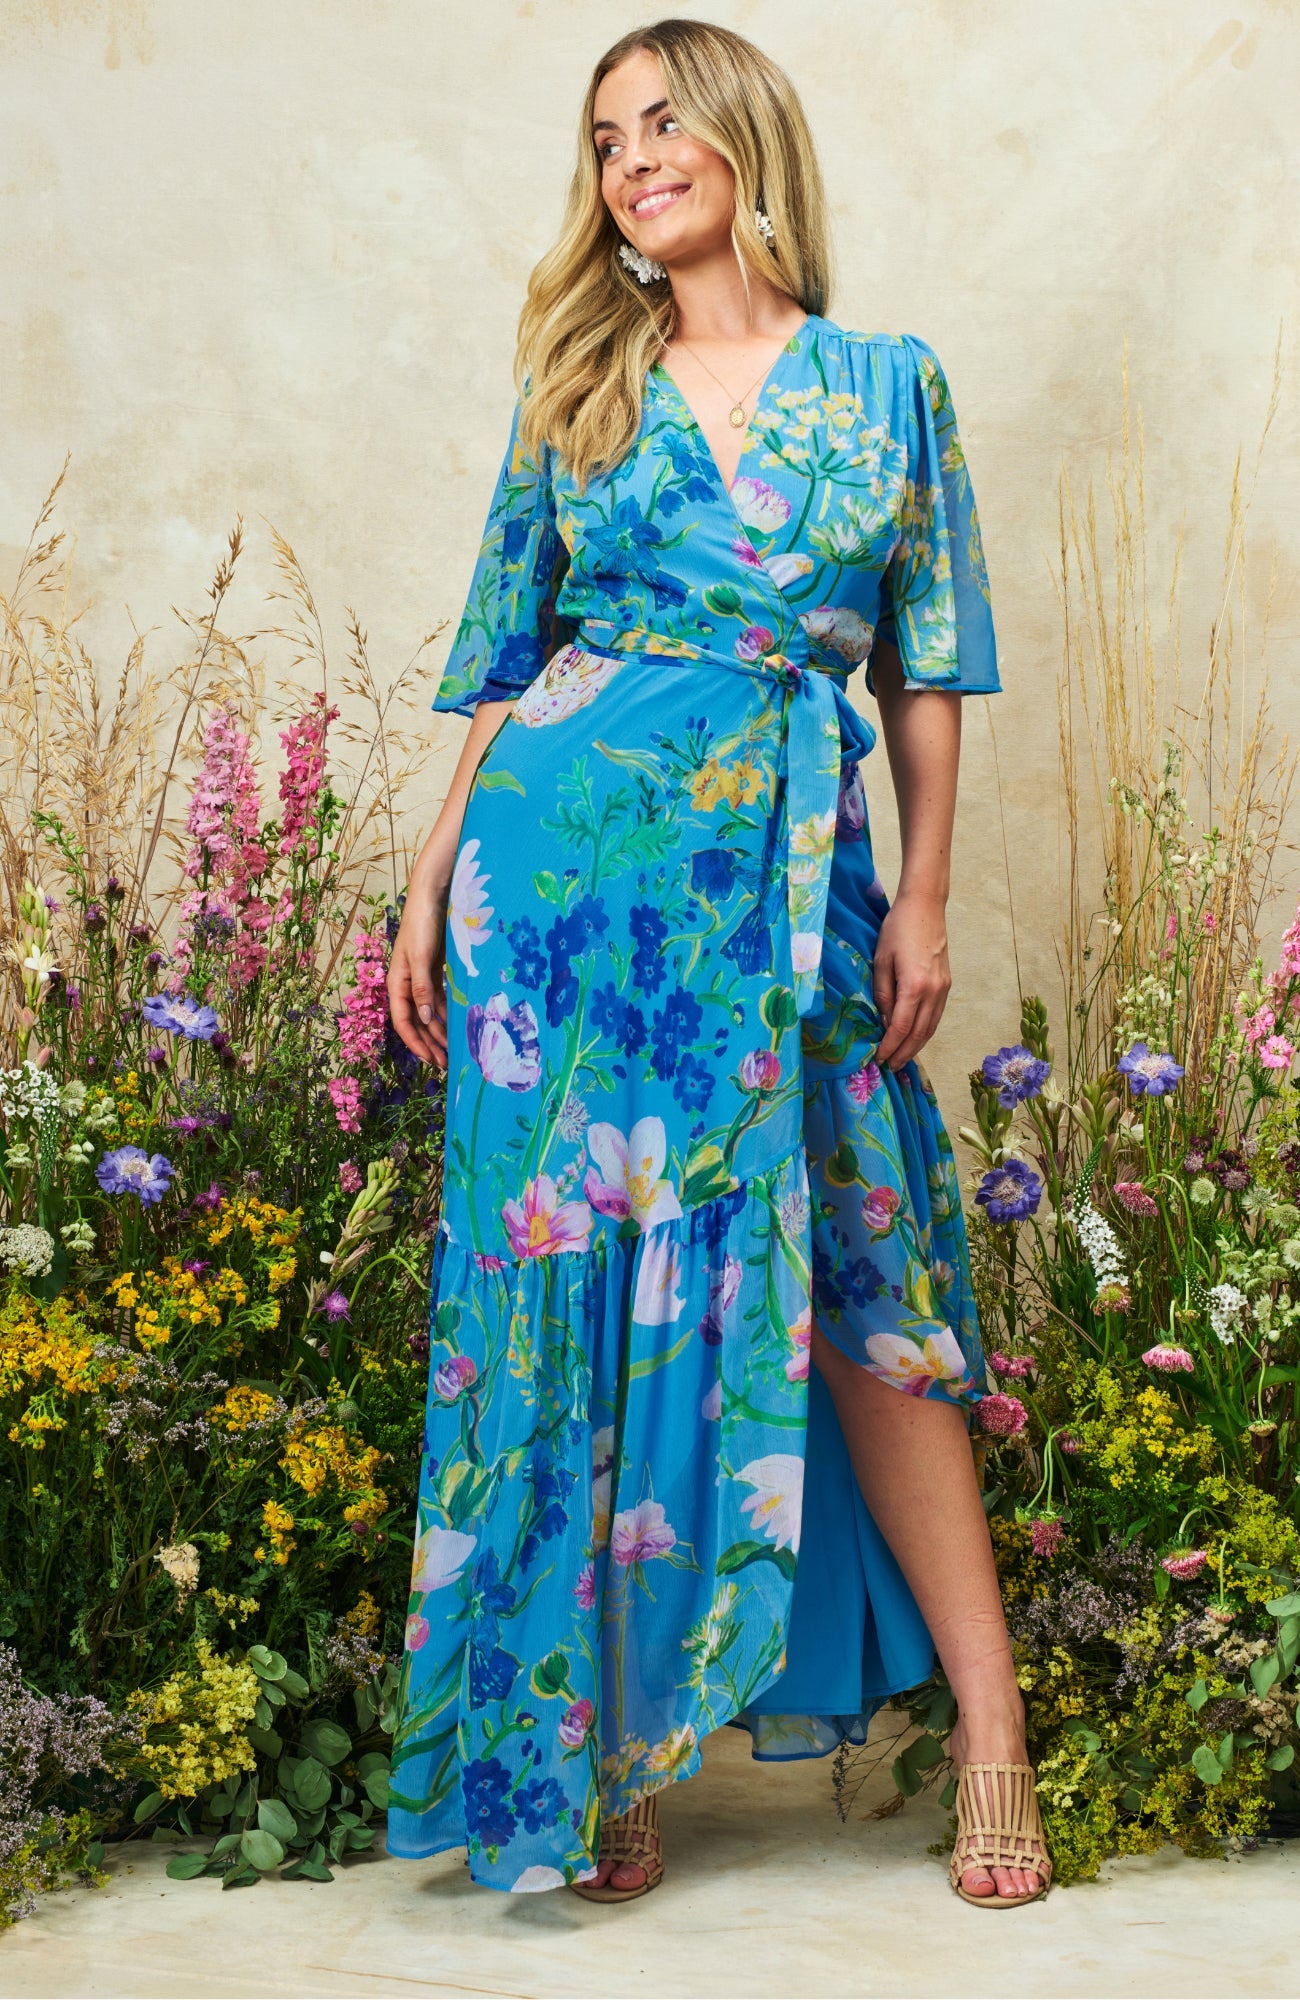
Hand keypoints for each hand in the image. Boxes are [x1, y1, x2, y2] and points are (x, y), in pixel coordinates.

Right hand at [387, 873, 449, 1067]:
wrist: (432, 896)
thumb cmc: (421, 925)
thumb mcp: (420, 958)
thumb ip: (421, 988)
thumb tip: (422, 1019)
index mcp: (397, 983)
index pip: (404, 1022)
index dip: (416, 1043)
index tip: (431, 1060)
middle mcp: (407, 984)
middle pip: (416, 1022)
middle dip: (429, 1044)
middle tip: (446, 1064)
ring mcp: (422, 978)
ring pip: (429, 1013)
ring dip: (439, 1031)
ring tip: (454, 1050)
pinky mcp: (435, 971)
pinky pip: (439, 999)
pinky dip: (447, 1013)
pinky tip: (458, 1024)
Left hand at [871, 890, 950, 1070]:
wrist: (925, 906)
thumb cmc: (897, 929)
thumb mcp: (881, 961)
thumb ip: (883, 994)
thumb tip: (885, 1022)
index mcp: (914, 986)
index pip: (902, 1027)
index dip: (890, 1046)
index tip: (879, 1058)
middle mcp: (934, 991)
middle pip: (919, 1033)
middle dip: (904, 1053)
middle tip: (890, 1067)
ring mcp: (944, 989)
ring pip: (931, 1027)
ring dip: (917, 1046)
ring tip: (902, 1059)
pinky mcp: (947, 984)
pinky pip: (936, 1016)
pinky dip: (926, 1031)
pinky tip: (916, 1038)